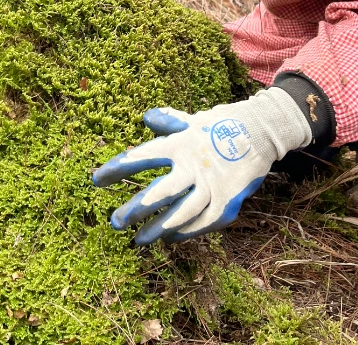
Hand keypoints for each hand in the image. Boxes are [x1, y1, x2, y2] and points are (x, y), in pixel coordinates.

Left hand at [92, 88, 311, 244]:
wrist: (260, 133)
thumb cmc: (219, 126)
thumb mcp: (192, 120)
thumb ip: (168, 121)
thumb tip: (147, 117)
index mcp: (181, 144)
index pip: (143, 157)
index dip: (118, 168)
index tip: (97, 179)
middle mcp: (194, 167)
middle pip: (160, 193)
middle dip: (136, 209)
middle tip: (116, 222)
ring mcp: (212, 187)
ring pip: (180, 214)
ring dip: (157, 229)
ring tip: (138, 240)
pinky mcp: (227, 203)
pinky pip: (202, 223)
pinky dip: (184, 232)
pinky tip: (169, 238)